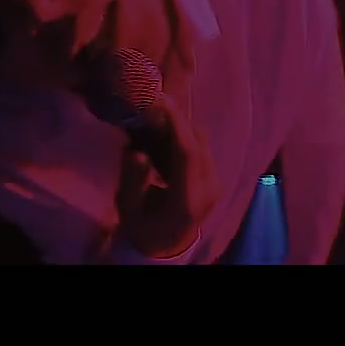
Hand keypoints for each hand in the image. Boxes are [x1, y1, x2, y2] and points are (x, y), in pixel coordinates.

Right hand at [114, 94, 217, 257]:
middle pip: (199, 142)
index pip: (188, 153)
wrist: (166, 245)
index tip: (160, 100)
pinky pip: (203, 148)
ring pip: (203, 142)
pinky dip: (186, 136)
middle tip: (154, 103)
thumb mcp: (129, 207)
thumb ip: (132, 179)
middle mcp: (209, 189)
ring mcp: (215, 183)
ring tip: (158, 117)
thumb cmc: (143, 227)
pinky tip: (166, 134)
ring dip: (182, 126)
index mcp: (188, 199)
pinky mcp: (215, 178)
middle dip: (178, 118)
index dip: (177, 123)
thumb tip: (135, 150)